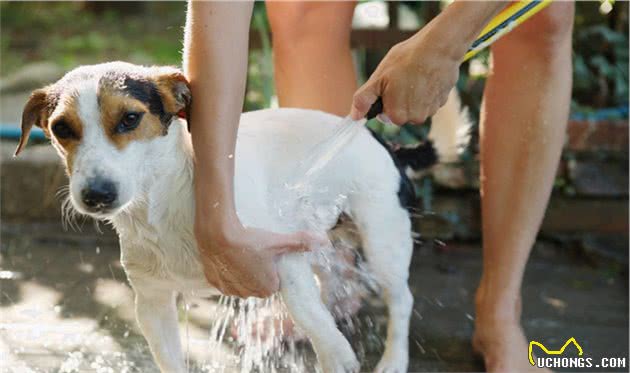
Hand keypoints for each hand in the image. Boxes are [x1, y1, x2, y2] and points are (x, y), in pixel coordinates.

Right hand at [195, 214, 323, 297]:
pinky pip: (225, 280)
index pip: (275, 282)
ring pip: (241, 283)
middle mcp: (248, 293)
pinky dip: (227, 272)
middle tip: (256, 252)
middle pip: (258, 283)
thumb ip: (301, 242)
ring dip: (242, 273)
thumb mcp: (278, 241)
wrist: (216, 235)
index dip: (273, 268)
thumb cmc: (250, 241)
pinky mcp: (214, 282)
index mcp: (266, 288)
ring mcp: (230, 289)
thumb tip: (324, 241)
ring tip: (242, 254)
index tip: (269, 255)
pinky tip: (228, 258)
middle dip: (258, 272)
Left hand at [351, 32, 460, 125]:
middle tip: (401, 77)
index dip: (384, 99)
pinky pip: (428, 100)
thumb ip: (364, 99)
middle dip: (398, 98)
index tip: (389, 84)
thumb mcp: (378, 77)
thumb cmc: (407, 59)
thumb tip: (354, 116)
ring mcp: (431, 111)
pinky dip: (426, 90)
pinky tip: (426, 75)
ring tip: (414, 75)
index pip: (384, 115)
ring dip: (413, 94)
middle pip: (400, 112)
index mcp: (397, 116)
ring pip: (415, 106)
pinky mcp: (442, 101)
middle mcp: (415, 119)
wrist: (439, 47)